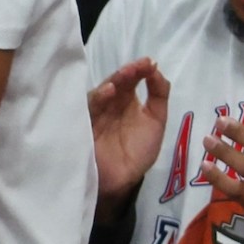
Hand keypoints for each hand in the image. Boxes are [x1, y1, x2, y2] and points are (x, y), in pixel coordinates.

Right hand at [86, 58, 171, 201]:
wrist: (122, 180)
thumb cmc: (138, 151)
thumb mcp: (156, 121)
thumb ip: (159, 95)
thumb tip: (156, 70)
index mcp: (127, 101)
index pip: (131, 80)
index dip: (140, 70)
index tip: (150, 63)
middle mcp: (110, 103)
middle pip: (116, 82)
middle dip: (128, 73)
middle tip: (140, 66)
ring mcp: (97, 113)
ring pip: (102, 91)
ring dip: (114, 81)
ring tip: (126, 74)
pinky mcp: (85, 124)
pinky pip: (89, 108)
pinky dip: (98, 98)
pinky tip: (109, 91)